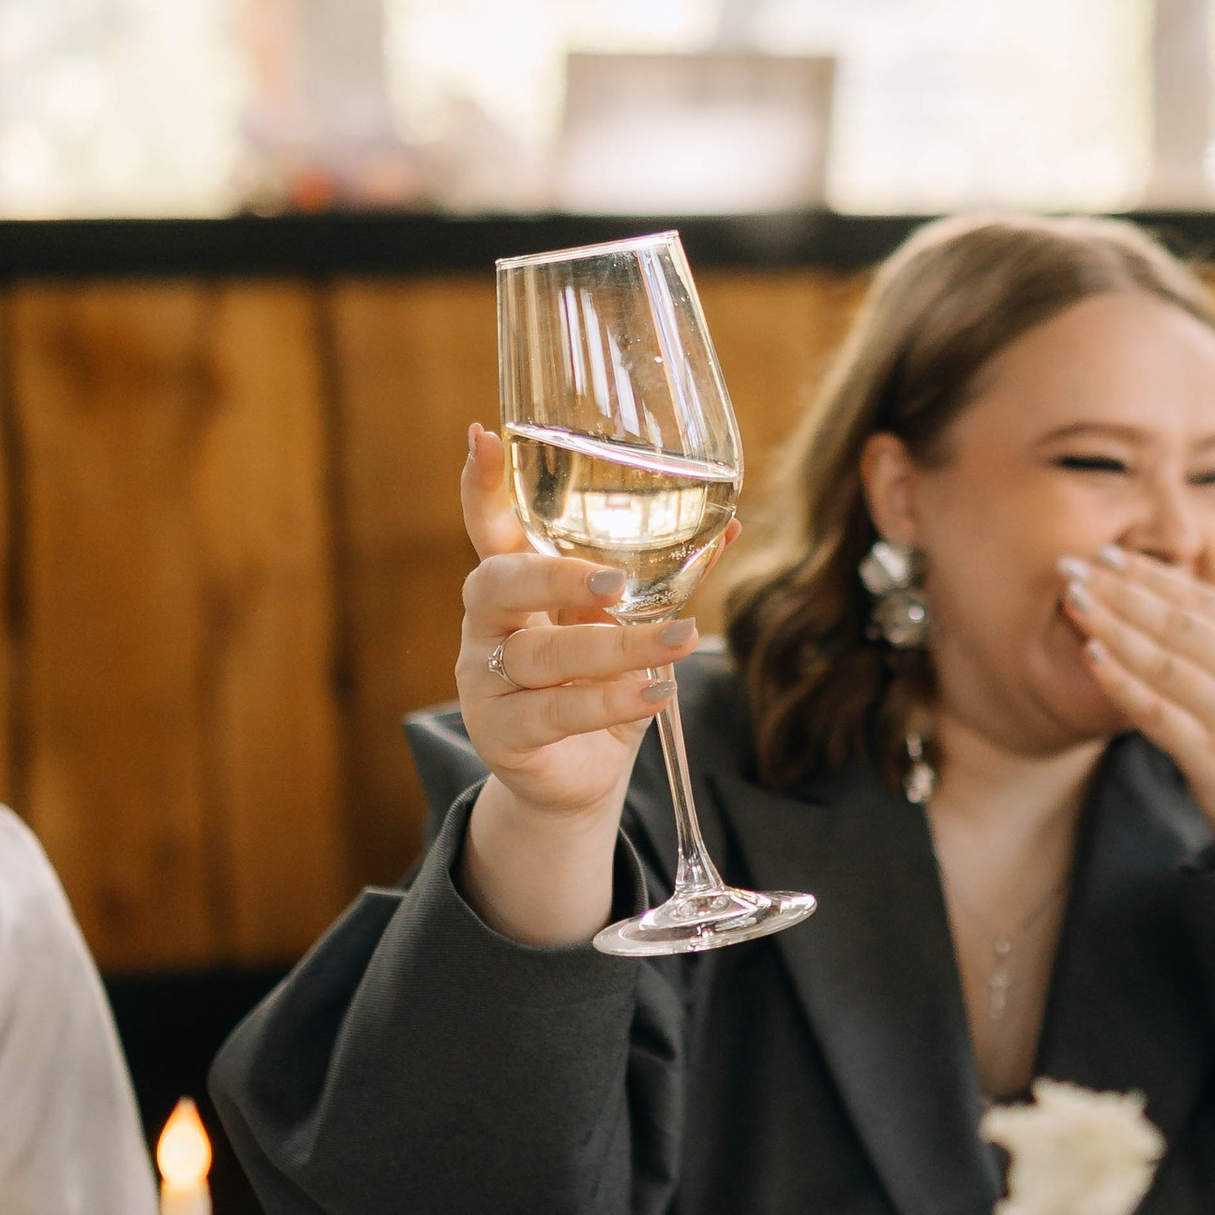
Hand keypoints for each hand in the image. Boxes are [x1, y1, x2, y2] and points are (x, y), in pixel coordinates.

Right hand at [456, 427, 733, 946]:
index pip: (488, 526)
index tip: (483, 436)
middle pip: (501, 584)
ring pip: (542, 654)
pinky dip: (612, 701)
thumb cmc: (598, 684)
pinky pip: (555, 711)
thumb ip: (663, 578)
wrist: (577, 779)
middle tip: (617, 583)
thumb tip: (730, 523)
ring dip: (618, 647)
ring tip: (679, 640)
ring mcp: (484, 680)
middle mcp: (486, 625)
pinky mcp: (500, 734)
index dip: (483, 485)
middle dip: (558, 578)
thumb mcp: (628, 626)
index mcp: (513, 584)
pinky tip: (656, 691)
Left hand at [1064, 541, 1214, 852]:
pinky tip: (1091, 658)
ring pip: (1165, 664)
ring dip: (1114, 629)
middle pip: (1180, 625)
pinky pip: (1158, 715)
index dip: (1155, 575)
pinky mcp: (1213, 761)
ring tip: (1073, 602)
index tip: (1109, 554)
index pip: (1206, 602)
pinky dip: (1123, 684)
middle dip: (1123, 592)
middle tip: (1074, 567)